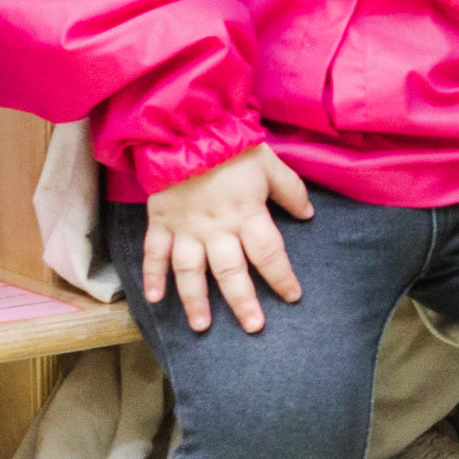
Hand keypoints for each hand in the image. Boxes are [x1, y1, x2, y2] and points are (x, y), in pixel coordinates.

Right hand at [144, 145, 312, 333]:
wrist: (185, 130)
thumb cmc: (233, 148)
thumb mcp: (271, 165)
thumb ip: (290, 192)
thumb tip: (307, 215)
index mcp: (246, 215)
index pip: (269, 254)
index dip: (282, 278)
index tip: (292, 297)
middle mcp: (216, 229)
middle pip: (230, 272)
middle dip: (242, 302)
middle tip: (253, 327)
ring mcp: (184, 228)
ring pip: (190, 272)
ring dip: (195, 301)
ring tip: (201, 327)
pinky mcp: (159, 222)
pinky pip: (153, 254)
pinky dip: (152, 276)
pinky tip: (153, 299)